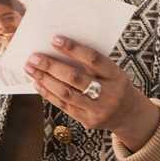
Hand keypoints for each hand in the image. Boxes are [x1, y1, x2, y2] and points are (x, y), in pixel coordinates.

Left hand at [25, 35, 159, 150]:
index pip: (93, 59)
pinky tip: (38, 83)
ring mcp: (98, 110)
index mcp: (116, 76)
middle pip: (75, 78)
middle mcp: (109, 94)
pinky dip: (48, 93)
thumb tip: (57, 49)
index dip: (73, 49)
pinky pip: (64, 106)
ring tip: (31, 69)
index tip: (54, 40)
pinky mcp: (88, 121)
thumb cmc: (114, 85)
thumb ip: (91, 63)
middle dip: (51, 66)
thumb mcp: (112, 71)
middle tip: (34, 57)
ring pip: (66, 94)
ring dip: (45, 80)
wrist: (129, 114)